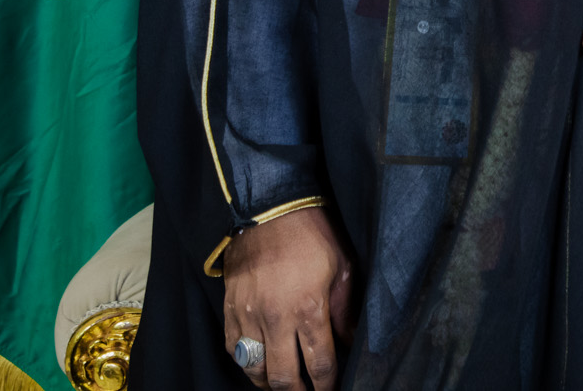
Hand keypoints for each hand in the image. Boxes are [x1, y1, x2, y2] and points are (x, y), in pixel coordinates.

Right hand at [222, 205, 353, 389]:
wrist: (270, 210)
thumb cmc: (312, 234)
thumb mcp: (342, 267)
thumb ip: (344, 310)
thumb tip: (351, 340)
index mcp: (309, 309)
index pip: (319, 364)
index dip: (327, 385)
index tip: (331, 390)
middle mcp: (276, 319)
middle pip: (284, 377)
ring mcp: (249, 316)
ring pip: (255, 369)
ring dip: (271, 383)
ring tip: (285, 383)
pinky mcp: (231, 310)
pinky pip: (234, 350)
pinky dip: (247, 363)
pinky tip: (259, 364)